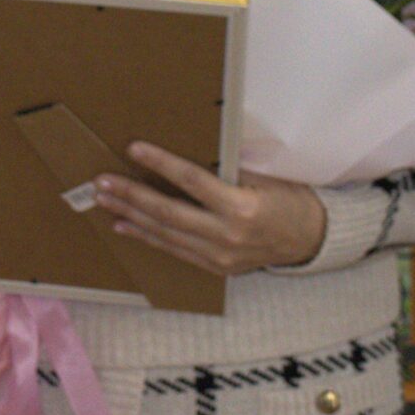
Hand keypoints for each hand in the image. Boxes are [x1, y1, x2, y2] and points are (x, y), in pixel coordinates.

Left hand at [93, 144, 327, 275]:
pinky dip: (146, 236)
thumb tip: (193, 148)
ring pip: (165, 233)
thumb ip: (230, 167)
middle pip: (168, 212)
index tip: (135, 148)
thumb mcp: (268, 177)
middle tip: (101, 181)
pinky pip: (174, 249)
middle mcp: (227, 235)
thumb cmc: (291, 200)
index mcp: (242, 208)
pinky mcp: (216, 266)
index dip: (161, 163)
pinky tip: (124, 224)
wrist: (313, 241)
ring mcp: (220, 255)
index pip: (192, 181)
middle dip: (131, 195)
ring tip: (103, 199)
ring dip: (130, 214)